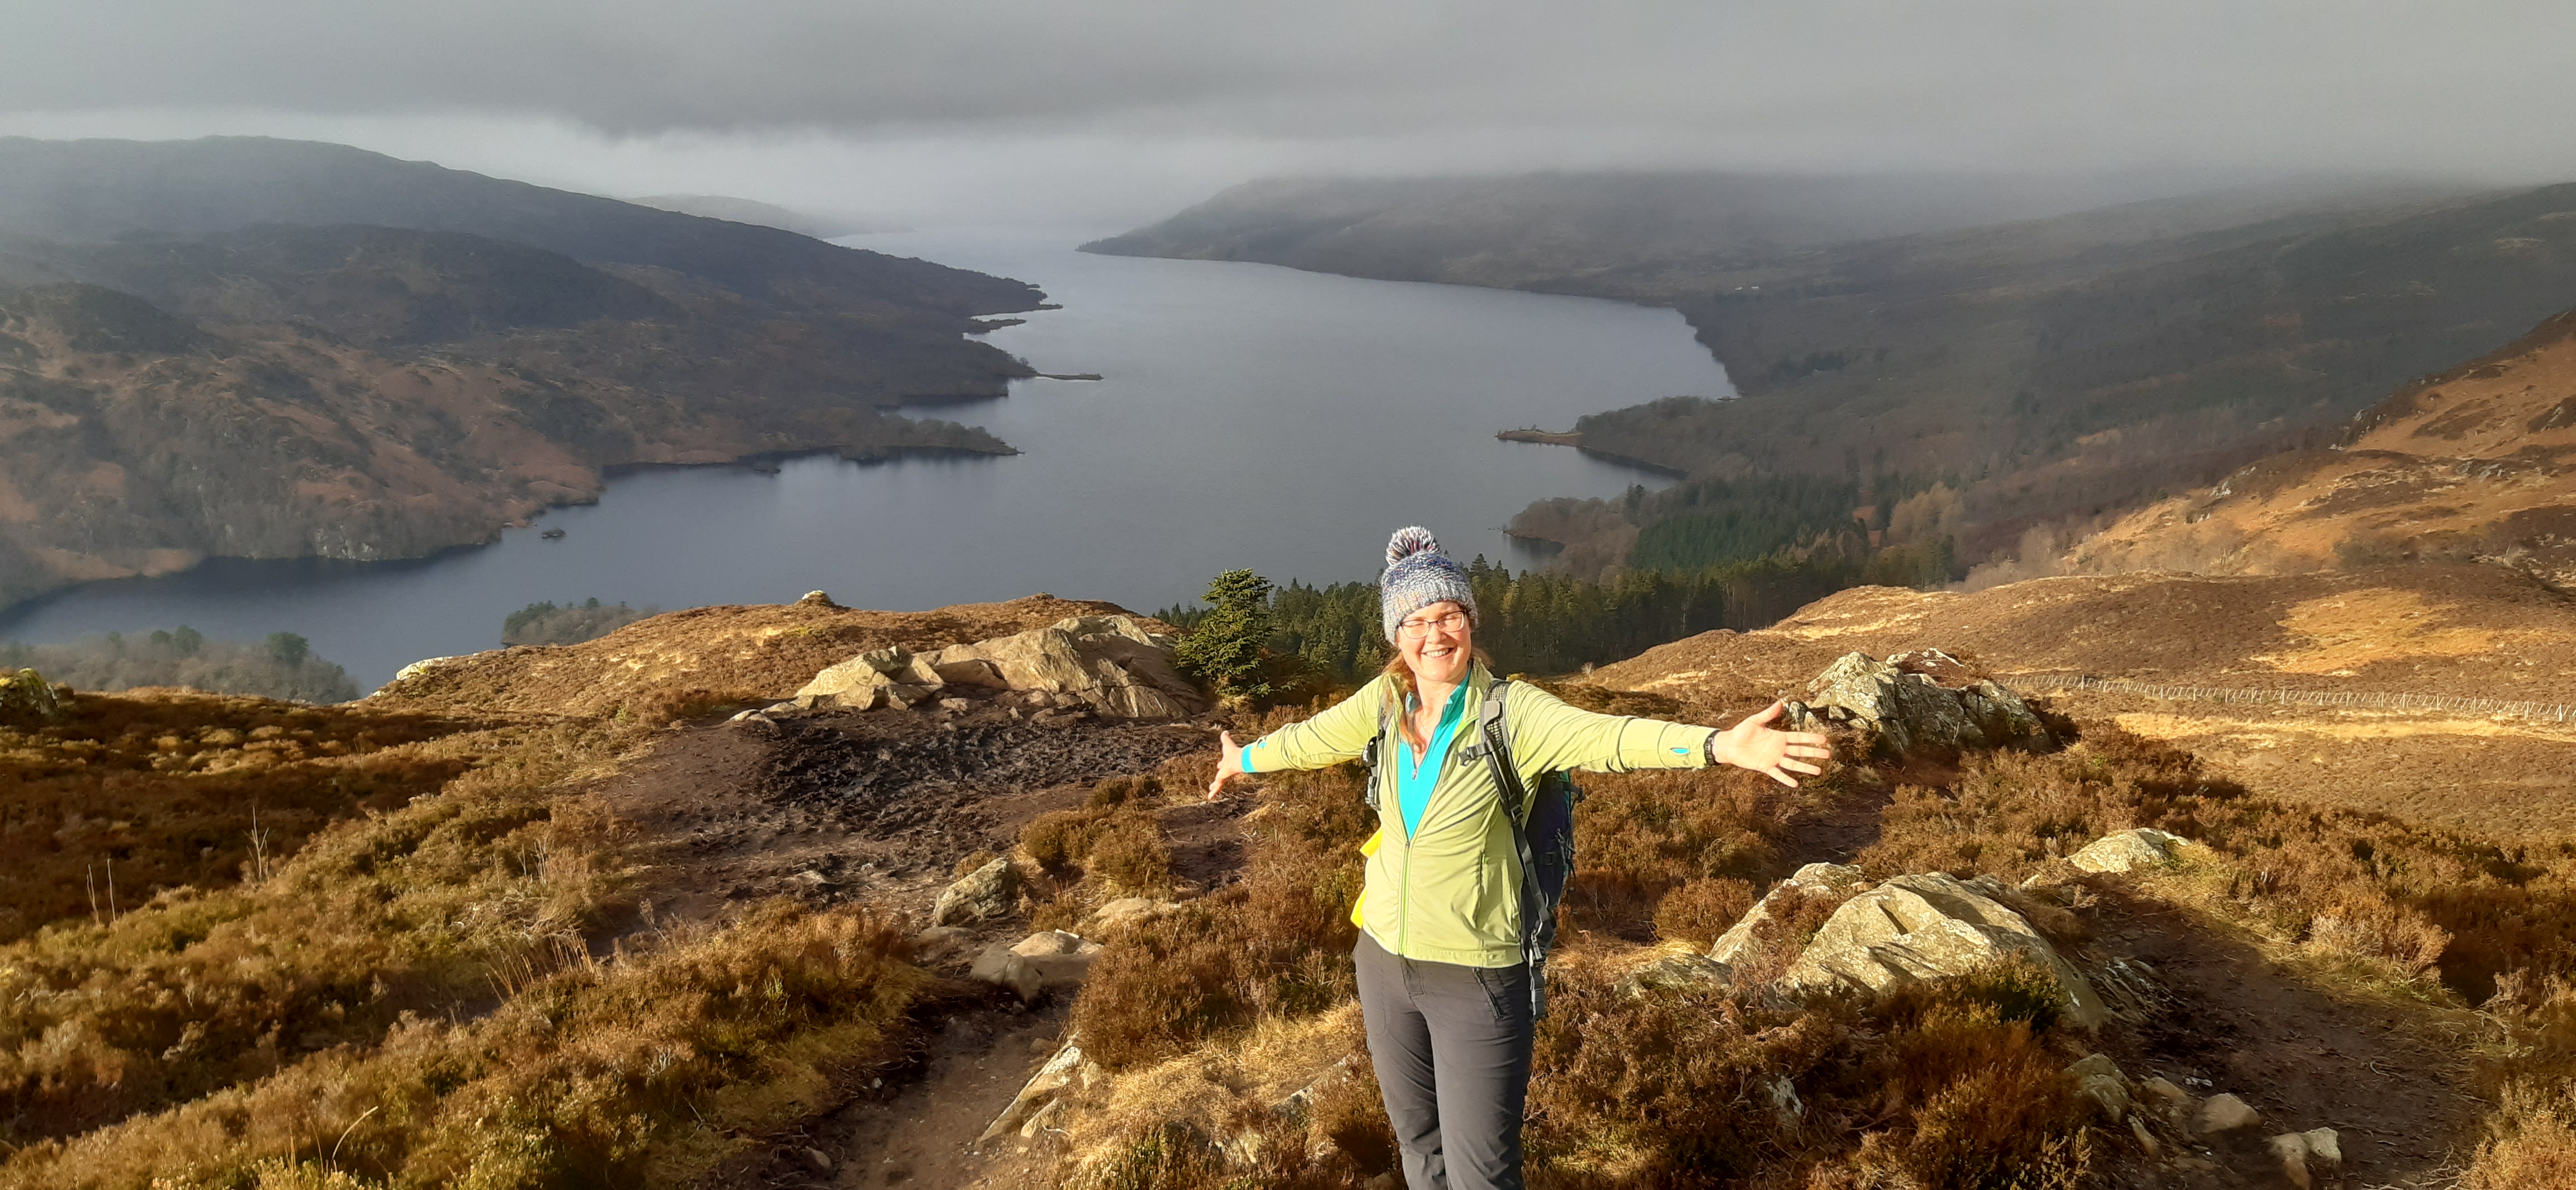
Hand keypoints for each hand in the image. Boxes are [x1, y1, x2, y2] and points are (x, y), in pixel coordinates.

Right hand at [1207, 730, 1243, 799]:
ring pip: (1218, 783)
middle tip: (1214, 783)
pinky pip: (1217, 786)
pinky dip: (1214, 791)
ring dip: (1214, 788)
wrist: (1239, 759)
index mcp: (1227, 762)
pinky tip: (1210, 797)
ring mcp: (1225, 775)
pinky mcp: (1223, 779)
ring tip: (1210, 794)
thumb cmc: (1234, 751)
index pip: (1223, 765)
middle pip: (1221, 776)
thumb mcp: (1227, 743)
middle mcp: (1226, 770)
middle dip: (1218, 779)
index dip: (1221, 765)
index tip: (1219, 765)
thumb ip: (1226, 738)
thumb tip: (1225, 731)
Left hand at [1711, 700, 1829, 786]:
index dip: (1811, 738)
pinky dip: (1785, 779)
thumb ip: (1768, 713)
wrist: (1729, 744)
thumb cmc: (1741, 731)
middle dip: (1814, 753)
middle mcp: (1778, 748)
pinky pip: (1777, 774)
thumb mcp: (1755, 720)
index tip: (1824, 740)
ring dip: (1805, 767)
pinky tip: (1795, 784)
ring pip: (1793, 764)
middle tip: (1827, 755)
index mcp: (1778, 736)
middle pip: (1800, 751)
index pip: (1798, 737)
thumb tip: (1779, 702)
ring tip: (1818, 771)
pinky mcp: (1765, 767)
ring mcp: (1773, 758)